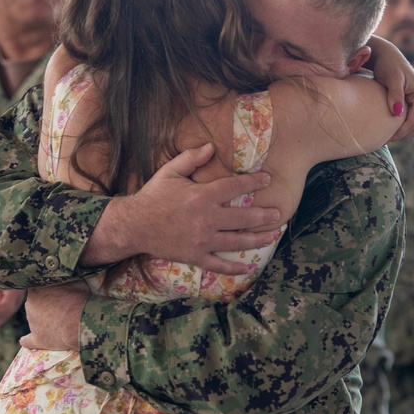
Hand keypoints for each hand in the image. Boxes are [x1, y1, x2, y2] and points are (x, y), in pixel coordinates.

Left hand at [18, 284, 86, 350]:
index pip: (38, 286)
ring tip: (60, 321)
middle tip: (61, 305)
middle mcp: (30, 305)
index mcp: (37, 289)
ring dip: (42, 319)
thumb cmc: (80, 299)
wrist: (81, 323)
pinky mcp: (36, 339)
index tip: (58, 291)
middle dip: (44, 303)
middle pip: (34, 302)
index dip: (48, 289)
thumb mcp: (75, 281)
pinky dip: (27, 340)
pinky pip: (27, 340)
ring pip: (34, 319)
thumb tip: (65, 277)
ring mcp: (32, 323)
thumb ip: (64, 279)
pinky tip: (25, 341)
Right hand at [81, 144, 280, 274]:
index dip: (254, 183)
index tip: (267, 180)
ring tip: (273, 235)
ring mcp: (202, 240)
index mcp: (202, 196)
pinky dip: (234, 267)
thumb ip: (191, 158)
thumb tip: (211, 146)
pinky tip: (248, 266)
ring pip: (237, 241)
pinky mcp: (195, 256)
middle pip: (243, 217)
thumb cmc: (153, 196)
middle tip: (279, 214)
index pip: (235, 187)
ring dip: (258, 239)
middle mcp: (207, 219)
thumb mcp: (170, 172)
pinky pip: (219, 264)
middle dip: (264, 215)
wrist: (134, 226)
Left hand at [365, 35, 413, 140]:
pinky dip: (403, 127)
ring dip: (403, 133)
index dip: (399, 133)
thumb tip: (398, 112)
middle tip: (384, 140)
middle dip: (402, 136)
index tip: (384, 139)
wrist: (387, 57)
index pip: (413, 122)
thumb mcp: (391, 79)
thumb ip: (395, 95)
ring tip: (386, 136)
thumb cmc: (388, 65)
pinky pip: (413, 121)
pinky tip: (389, 128)